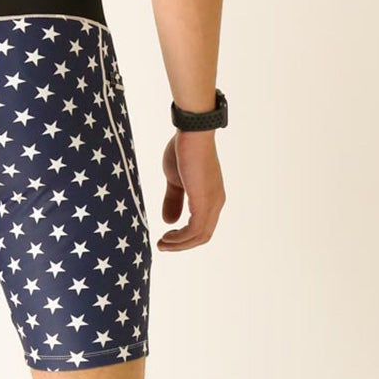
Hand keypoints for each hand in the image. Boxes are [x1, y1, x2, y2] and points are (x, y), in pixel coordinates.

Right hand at [158, 131, 225, 249]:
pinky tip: (167, 235)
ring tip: (162, 244)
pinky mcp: (204, 201)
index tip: (165, 238)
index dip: (184, 238)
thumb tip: (168, 222)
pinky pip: (194, 229)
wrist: (191, 132)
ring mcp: (212, 202)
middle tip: (162, 245)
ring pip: (199, 236)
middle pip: (202, 236)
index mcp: (211, 197)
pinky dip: (180, 238)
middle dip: (181, 245)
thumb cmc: (183, 150)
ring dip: (179, 244)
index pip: (202, 227)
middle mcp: (216, 202)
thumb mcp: (174, 180)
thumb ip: (173, 200)